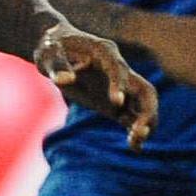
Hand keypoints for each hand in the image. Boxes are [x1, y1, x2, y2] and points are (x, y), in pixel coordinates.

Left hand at [34, 22, 158, 149]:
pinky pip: (131, 117)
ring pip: (143, 105)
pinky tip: (135, 148)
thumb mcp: (48, 53)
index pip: (118, 69)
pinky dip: (135, 131)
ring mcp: (119, 88)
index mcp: (104, 53)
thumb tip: (65, 81)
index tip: (117, 102)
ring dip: (145, 122)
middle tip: (140, 130)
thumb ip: (57, 66)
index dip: (119, 84)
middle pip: (144, 89)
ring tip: (136, 143)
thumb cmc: (52, 47)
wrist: (57, 49)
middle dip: (147, 109)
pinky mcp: (114, 103)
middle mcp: (119, 70)